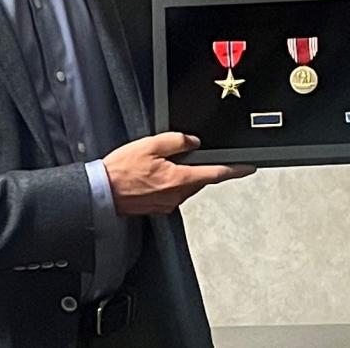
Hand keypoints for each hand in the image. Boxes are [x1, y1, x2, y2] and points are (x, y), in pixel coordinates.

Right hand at [102, 132, 254, 215]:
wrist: (101, 192)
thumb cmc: (121, 170)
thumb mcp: (150, 144)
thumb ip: (176, 141)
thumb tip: (193, 142)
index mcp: (178, 179)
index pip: (215, 174)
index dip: (234, 170)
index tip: (248, 168)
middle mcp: (176, 195)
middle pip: (200, 180)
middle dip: (199, 168)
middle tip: (184, 156)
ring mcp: (167, 204)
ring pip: (187, 187)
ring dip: (183, 175)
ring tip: (161, 164)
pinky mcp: (158, 208)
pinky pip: (173, 193)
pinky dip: (171, 183)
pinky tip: (155, 176)